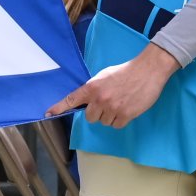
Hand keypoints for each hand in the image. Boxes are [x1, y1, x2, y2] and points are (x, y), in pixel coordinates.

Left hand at [47, 46, 177, 127]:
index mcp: (92, 87)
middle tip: (108, 103)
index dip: (58, 107)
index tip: (48, 113)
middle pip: (90, 118)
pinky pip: (116, 125)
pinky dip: (121, 120)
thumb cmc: (126, 71)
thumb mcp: (104, 76)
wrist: (148, 70)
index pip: (71, 99)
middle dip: (97, 113)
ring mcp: (113, 108)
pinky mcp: (125, 115)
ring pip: (104, 122)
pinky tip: (127, 108)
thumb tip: (87, 101)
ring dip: (111, 116)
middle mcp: (100, 99)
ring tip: (121, 102)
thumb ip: (93, 89)